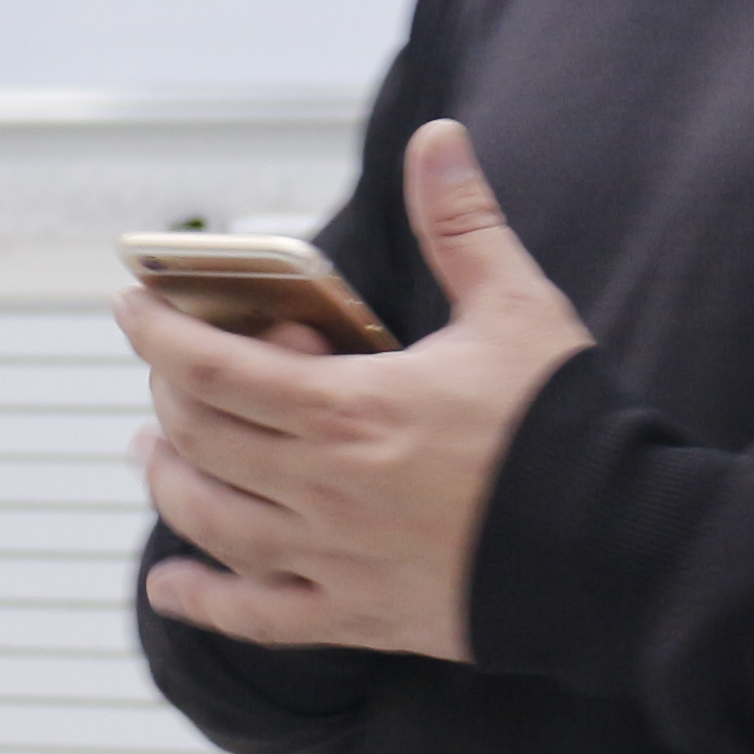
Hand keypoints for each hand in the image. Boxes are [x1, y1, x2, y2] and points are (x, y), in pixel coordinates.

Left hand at [125, 119, 592, 661]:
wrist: (620, 550)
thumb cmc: (568, 426)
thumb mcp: (517, 310)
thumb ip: (462, 224)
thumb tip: (437, 137)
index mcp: (354, 408)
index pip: (217, 366)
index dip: (160, 334)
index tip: (132, 308)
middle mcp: (327, 488)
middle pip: (202, 440)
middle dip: (167, 397)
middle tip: (163, 372)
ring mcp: (337, 558)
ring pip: (211, 522)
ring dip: (168, 482)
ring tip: (152, 452)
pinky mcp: (361, 614)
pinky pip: (255, 616)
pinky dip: (200, 601)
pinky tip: (166, 586)